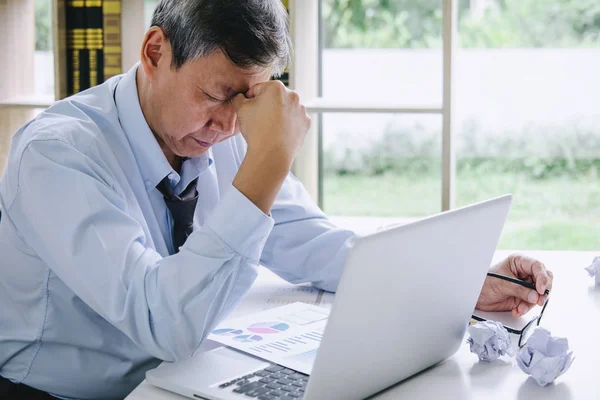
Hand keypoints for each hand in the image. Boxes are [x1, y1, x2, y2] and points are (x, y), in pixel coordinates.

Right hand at [231, 82, 310, 213]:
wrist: (272, 154)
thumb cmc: (257, 130)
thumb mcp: (241, 109)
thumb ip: (239, 98)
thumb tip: (241, 97)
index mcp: (276, 87)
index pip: (258, 89)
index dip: (250, 99)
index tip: (249, 110)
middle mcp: (293, 95)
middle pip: (274, 97)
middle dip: (266, 105)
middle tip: (259, 119)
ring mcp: (301, 110)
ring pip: (285, 108)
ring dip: (278, 114)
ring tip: (269, 127)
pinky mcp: (306, 123)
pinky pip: (294, 120)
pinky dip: (288, 124)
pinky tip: (279, 132)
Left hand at [476, 254, 552, 316]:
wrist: (476, 296)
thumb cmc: (485, 283)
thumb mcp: (502, 284)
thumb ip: (520, 290)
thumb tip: (535, 296)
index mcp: (519, 262)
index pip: (537, 267)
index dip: (542, 278)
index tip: (541, 290)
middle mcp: (524, 272)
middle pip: (544, 279)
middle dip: (542, 292)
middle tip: (538, 301)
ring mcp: (525, 284)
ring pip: (539, 293)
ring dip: (531, 303)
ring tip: (520, 308)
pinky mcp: (523, 296)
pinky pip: (532, 302)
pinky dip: (526, 308)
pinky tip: (517, 310)